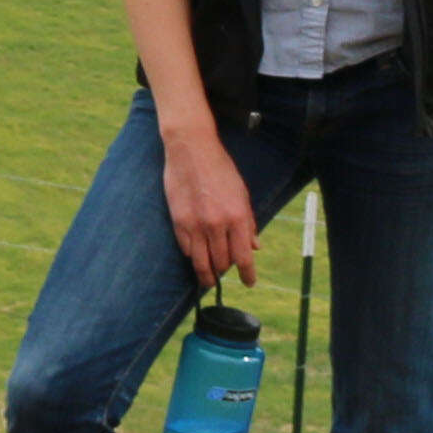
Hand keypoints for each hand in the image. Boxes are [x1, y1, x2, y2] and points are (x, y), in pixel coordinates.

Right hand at [158, 129, 260, 287]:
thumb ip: (248, 222)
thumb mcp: (242, 194)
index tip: (249, 282)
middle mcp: (217, 224)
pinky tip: (196, 255)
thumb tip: (254, 247)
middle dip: (225, 271)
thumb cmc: (220, 169)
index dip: (248, 275)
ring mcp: (195, 225)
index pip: (243, 258)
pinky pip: (187, 249)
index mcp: (237, 217)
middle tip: (226, 272)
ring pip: (201, 263)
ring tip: (208, 280)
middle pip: (222, 263)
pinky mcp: (178, 222)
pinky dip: (193, 255)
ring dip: (206, 275)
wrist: (192, 150)